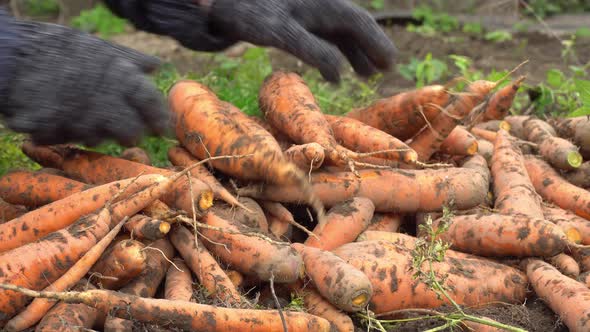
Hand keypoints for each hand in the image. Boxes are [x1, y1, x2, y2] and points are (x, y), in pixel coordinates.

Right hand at [0, 20, 170, 146]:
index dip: (160, 118)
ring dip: (101, 133)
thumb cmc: (59, 48)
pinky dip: (72, 132)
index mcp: (120, 79)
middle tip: (128, 129)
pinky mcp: (58, 133)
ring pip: (103, 140)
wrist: (11, 57)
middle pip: (133, 133)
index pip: (151, 105)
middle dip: (133, 133)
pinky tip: (65, 116)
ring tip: (88, 115)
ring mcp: (80, 121)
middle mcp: (105, 104)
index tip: (163, 126)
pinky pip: (72, 140)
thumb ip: (131, 58)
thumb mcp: (98, 46)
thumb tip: (158, 65)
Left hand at [208, 0, 397, 81]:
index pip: (357, 23)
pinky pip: (324, 39)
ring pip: (340, 34)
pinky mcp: (295, 23)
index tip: (389, 63)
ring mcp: (308, 14)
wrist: (222, 3)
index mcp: (321, 6)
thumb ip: (311, 50)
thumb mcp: (280, 33)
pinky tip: (335, 77)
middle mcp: (319, 7)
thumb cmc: (248, 15)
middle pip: (354, 26)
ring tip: (367, 75)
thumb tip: (338, 72)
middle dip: (371, 47)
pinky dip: (334, 56)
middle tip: (386, 69)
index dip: (376, 43)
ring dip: (355, 54)